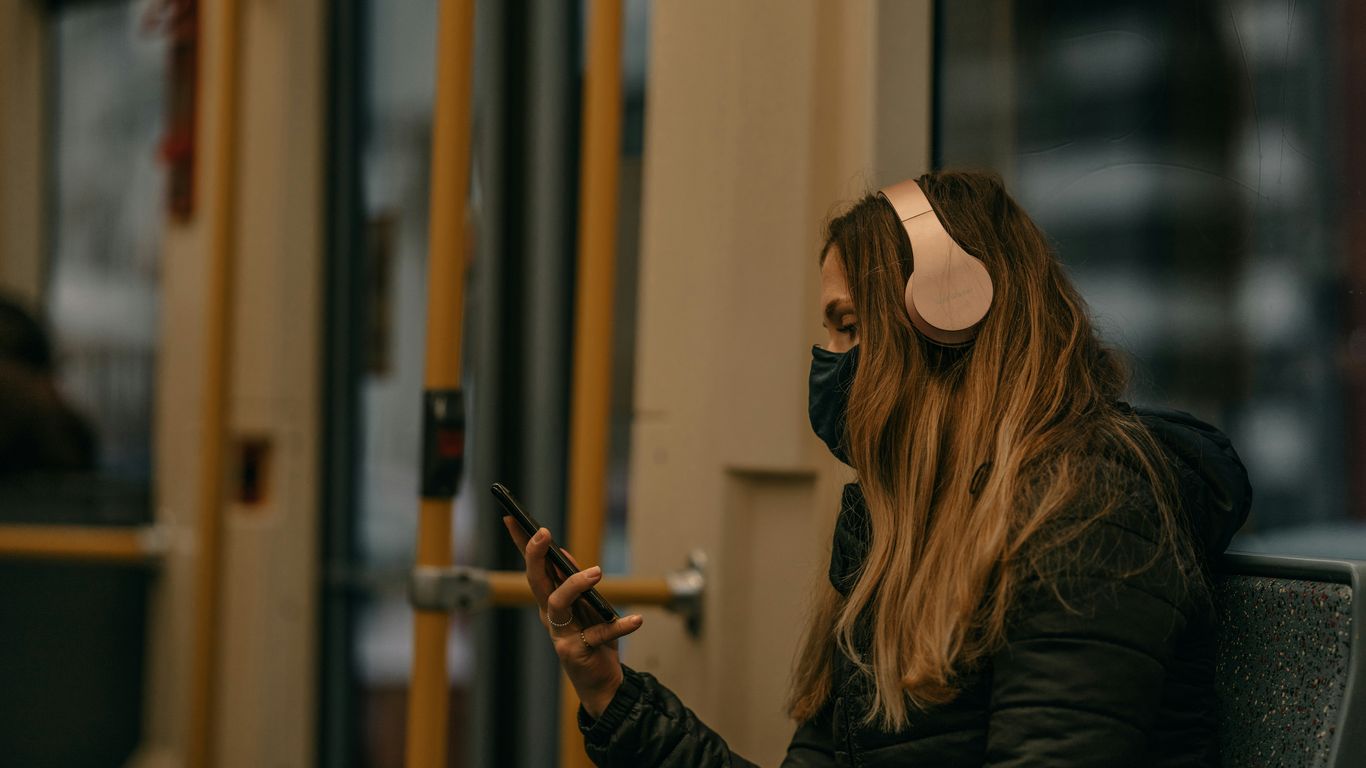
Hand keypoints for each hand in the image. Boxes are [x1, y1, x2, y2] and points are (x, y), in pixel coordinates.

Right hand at [503, 517, 644, 718]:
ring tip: (597, 572)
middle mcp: (549, 615)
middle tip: (543, 533)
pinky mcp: (576, 651)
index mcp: (549, 600)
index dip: (521, 544)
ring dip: (575, 584)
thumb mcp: (586, 605)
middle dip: (534, 555)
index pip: (533, 567)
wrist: (601, 681)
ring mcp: (560, 634)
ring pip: (558, 603)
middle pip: (536, 581)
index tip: (511, 518)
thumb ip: (574, 581)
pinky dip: (618, 626)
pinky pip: (597, 634)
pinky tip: (636, 620)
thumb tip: (563, 554)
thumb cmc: (593, 639)